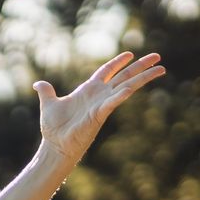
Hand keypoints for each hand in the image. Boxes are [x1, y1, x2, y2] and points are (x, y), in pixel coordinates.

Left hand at [33, 52, 164, 165]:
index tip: (130, 54)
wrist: (54, 145)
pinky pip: (114, 101)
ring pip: (127, 86)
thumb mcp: (48, 104)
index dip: (118, 62)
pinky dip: (123, 94)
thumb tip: (38, 84)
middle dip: (140, 66)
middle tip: (157, 57)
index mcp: (88, 90)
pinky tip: (133, 86)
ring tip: (160, 69)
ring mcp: (102, 104)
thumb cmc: (53, 128)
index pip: (107, 71)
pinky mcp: (100, 114)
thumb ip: (46, 92)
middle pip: (124, 76)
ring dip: (143, 77)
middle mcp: (99, 95)